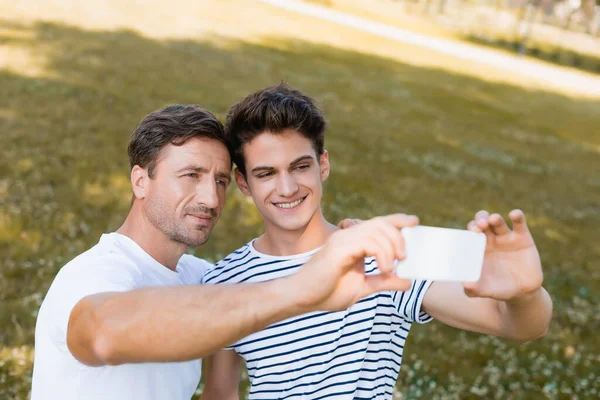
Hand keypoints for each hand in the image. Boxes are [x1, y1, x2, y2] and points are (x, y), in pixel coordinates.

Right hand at [293, 214, 418, 311]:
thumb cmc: (326, 291)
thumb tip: (407, 282)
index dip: (397, 220)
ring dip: (391, 247)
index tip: (415, 222)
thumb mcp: (362, 287)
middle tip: (404, 257)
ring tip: (393, 265)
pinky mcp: (339, 248)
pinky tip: (384, 268)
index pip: (378, 223)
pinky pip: (367, 242)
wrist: (302, 297)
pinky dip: (381, 253)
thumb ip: (383, 281)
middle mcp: (348, 235)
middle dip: (398, 236)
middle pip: (380, 222)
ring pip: (376, 230)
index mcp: (353, 241)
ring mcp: (343, 239)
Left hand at [464, 209, 542, 301]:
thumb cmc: (498, 289)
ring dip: (494, 219)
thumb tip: (466, 285)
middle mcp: (490, 239)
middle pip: (482, 222)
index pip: (470, 234)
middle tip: (480, 225)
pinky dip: (517, 216)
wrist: (522, 292)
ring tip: (493, 220)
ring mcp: (506, 237)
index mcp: (477, 248)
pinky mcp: (523, 238)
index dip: (469, 232)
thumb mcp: (485, 290)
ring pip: (497, 222)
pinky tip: (515, 214)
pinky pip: (519, 223)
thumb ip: (474, 289)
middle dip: (480, 220)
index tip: (471, 233)